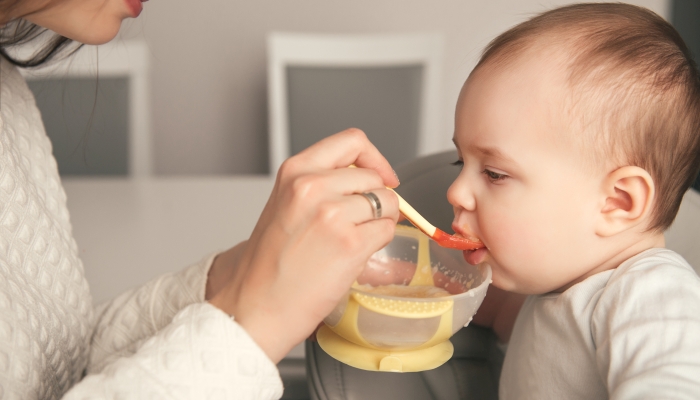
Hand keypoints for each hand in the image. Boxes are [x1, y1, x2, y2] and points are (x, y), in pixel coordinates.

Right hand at [207, 128, 399, 362]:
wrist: (255, 305)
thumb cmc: (269, 264)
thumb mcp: (286, 204)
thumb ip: (322, 184)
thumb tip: (368, 181)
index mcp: (295, 171)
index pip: (352, 140)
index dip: (375, 158)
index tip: (381, 175)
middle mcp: (313, 186)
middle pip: (374, 177)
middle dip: (376, 199)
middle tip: (358, 223)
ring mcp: (332, 213)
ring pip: (387, 203)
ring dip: (379, 222)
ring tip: (351, 241)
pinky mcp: (350, 243)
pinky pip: (387, 231)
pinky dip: (378, 243)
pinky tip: (353, 255)